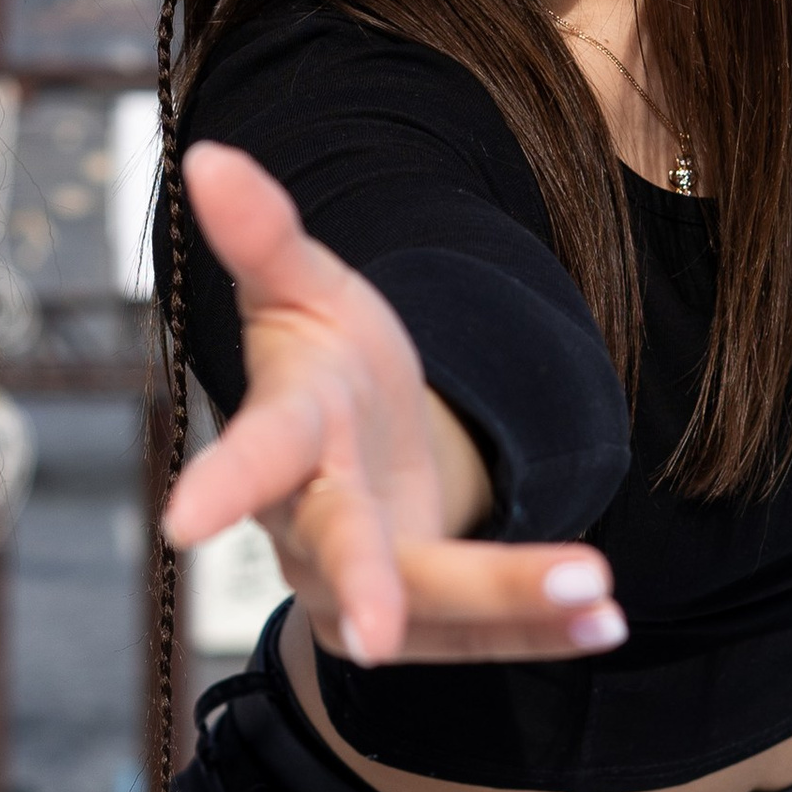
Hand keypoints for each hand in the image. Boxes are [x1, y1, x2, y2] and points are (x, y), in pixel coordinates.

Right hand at [160, 143, 624, 668]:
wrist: (369, 446)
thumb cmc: (329, 362)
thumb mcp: (306, 288)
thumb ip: (264, 232)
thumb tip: (207, 155)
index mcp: (285, 433)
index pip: (251, 451)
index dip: (220, 484)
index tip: (182, 525)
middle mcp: (311, 524)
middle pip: (342, 552)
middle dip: (369, 588)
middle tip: (381, 630)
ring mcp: (364, 585)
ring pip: (431, 608)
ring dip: (510, 604)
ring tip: (594, 595)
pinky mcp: (425, 625)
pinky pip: (485, 637)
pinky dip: (547, 630)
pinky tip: (608, 621)